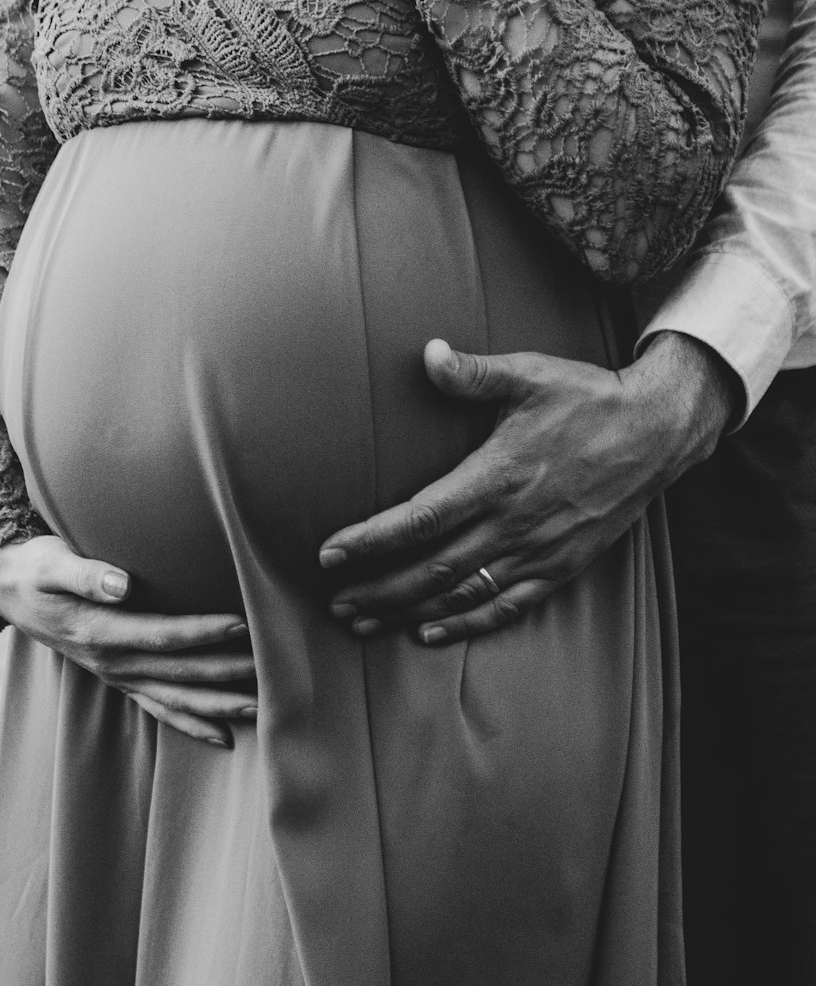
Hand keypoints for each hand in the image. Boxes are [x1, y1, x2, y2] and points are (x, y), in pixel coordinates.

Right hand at [0, 535, 256, 747]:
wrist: (8, 590)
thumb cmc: (35, 568)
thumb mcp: (51, 563)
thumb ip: (86, 574)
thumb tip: (121, 584)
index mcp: (99, 631)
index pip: (161, 634)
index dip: (202, 631)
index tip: (241, 623)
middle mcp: (112, 661)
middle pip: (178, 672)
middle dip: (226, 672)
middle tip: (272, 669)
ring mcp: (117, 675)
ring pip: (175, 698)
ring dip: (218, 705)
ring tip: (262, 708)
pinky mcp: (119, 678)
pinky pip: (159, 708)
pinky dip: (191, 724)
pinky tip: (224, 737)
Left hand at [319, 332, 737, 642]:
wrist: (657, 432)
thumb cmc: (588, 398)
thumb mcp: (530, 374)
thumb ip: (474, 373)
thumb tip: (428, 354)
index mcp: (497, 477)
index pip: (418, 519)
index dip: (370, 541)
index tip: (329, 554)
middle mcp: (513, 522)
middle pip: (431, 568)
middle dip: (377, 589)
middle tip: (335, 601)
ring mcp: (538, 550)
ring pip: (461, 593)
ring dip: (408, 611)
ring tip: (364, 623)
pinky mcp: (562, 566)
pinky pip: (506, 606)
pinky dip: (465, 623)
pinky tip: (430, 631)